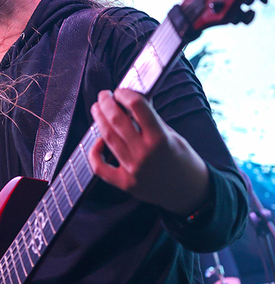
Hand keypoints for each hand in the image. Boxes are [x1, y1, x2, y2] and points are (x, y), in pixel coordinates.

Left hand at [89, 88, 209, 215]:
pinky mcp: (125, 184)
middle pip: (117, 120)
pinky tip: (97, 141)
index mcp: (160, 139)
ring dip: (99, 120)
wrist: (189, 192)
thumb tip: (134, 100)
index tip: (121, 91)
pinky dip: (95, 153)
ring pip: (107, 138)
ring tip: (97, 109)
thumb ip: (151, 119)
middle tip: (104, 95)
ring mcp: (132, 170)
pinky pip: (101, 168)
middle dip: (107, 103)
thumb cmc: (183, 161)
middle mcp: (144, 154)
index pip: (137, 106)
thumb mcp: (173, 135)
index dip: (126, 94)